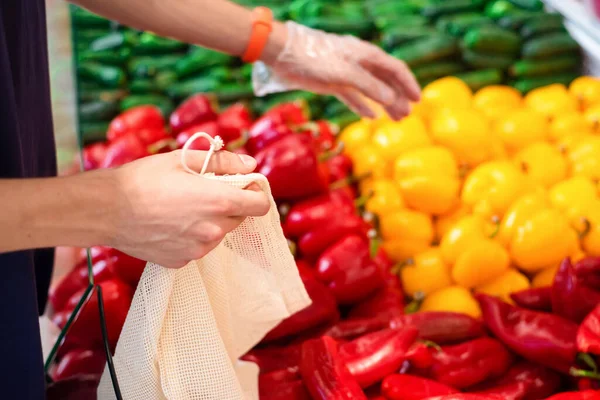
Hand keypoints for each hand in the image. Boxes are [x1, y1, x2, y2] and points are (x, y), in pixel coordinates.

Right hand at [106, 150, 269, 267]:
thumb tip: (250, 163)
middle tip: (204, 192)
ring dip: (210, 221)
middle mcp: (214, 230)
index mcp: (219, 202)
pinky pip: (198, 246)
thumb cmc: (142, 179)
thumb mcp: (183, 160)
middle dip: (229, 204)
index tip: (244, 186)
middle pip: (239, 218)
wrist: (105, 210)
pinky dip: (191, 236)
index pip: (260, 205)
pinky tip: (169, 224)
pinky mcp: (182, 261)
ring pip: (218, 233)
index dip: (255, 193)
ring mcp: (198, 249)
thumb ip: (223, 162)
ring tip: (181, 208)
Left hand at [253, 21, 420, 119]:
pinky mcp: (332, 82)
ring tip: (394, 119)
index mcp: (366, 55)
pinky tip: (371, 116)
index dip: (408, 84)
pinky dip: (363, 105)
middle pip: (385, 80)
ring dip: (384, 103)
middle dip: (397, 97)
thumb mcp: (345, 73)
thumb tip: (391, 99)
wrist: (283, 54)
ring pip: (371, 89)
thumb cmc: (314, 59)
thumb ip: (369, 86)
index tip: (418, 100)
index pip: (395, 69)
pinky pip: (353, 95)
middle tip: (406, 116)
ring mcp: (346, 72)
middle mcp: (359, 62)